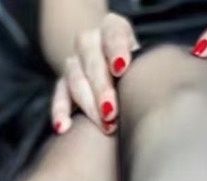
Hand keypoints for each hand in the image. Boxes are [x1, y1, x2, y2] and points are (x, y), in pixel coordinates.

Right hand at [51, 12, 139, 135]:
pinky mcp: (62, 84)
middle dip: (102, 88)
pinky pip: (59, 96)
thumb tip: (147, 95)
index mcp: (113, 29)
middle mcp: (90, 42)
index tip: (121, 68)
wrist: (116, 77)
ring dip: (88, 105)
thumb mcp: (142, 64)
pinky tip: (63, 127)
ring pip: (76, 80)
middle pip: (92, 62)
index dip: (116, 50)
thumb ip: (140, 72)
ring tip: (104, 126)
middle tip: (112, 112)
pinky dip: (60, 112)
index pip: (113, 34)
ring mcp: (74, 63)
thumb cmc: (136, 72)